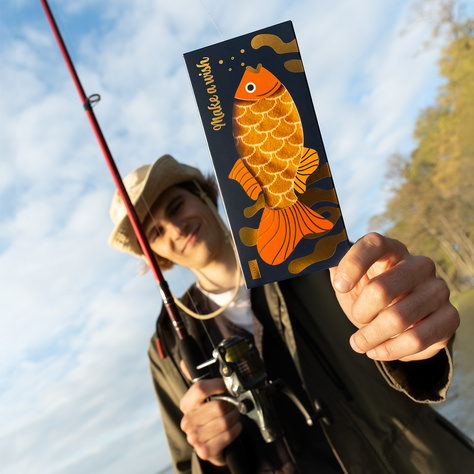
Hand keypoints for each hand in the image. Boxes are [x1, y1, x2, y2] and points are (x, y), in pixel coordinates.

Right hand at [179, 360, 241, 465]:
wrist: (213, 444)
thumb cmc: (210, 416)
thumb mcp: (204, 398)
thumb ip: (197, 381)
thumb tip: (184, 363)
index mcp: (186, 405)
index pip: (201, 388)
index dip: (218, 385)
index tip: (225, 387)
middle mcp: (187, 421)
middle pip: (218, 406)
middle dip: (230, 405)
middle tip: (231, 406)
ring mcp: (195, 437)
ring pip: (225, 421)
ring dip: (234, 418)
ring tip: (232, 416)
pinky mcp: (205, 451)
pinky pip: (229, 434)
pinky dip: (236, 430)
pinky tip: (232, 428)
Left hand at [329, 233, 458, 361]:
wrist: (401, 318)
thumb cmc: (368, 294)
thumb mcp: (349, 280)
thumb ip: (333, 269)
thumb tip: (312, 258)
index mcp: (392, 250)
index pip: (373, 245)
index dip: (353, 264)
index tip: (338, 286)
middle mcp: (419, 265)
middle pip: (382, 288)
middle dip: (361, 312)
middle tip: (355, 320)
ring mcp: (438, 290)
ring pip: (399, 318)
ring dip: (371, 336)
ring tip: (359, 342)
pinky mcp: (449, 317)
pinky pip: (418, 340)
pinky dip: (391, 351)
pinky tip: (377, 351)